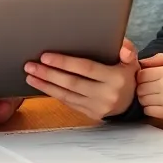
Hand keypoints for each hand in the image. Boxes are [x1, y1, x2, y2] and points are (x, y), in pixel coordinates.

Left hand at [22, 38, 138, 120]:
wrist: (133, 102)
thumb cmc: (126, 75)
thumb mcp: (131, 61)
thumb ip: (127, 50)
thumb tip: (122, 48)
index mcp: (115, 78)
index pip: (86, 69)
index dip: (64, 63)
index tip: (45, 56)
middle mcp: (106, 94)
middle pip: (72, 83)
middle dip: (49, 74)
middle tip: (30, 65)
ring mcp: (97, 106)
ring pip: (67, 95)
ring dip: (46, 85)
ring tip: (30, 75)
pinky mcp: (90, 114)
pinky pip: (68, 103)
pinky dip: (53, 94)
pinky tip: (41, 85)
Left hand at [136, 54, 162, 126]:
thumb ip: (161, 58)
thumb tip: (141, 61)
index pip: (141, 74)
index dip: (141, 76)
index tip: (147, 79)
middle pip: (140, 87)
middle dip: (142, 87)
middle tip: (150, 89)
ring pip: (142, 99)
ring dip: (145, 98)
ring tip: (154, 97)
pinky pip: (148, 111)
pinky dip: (149, 109)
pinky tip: (158, 106)